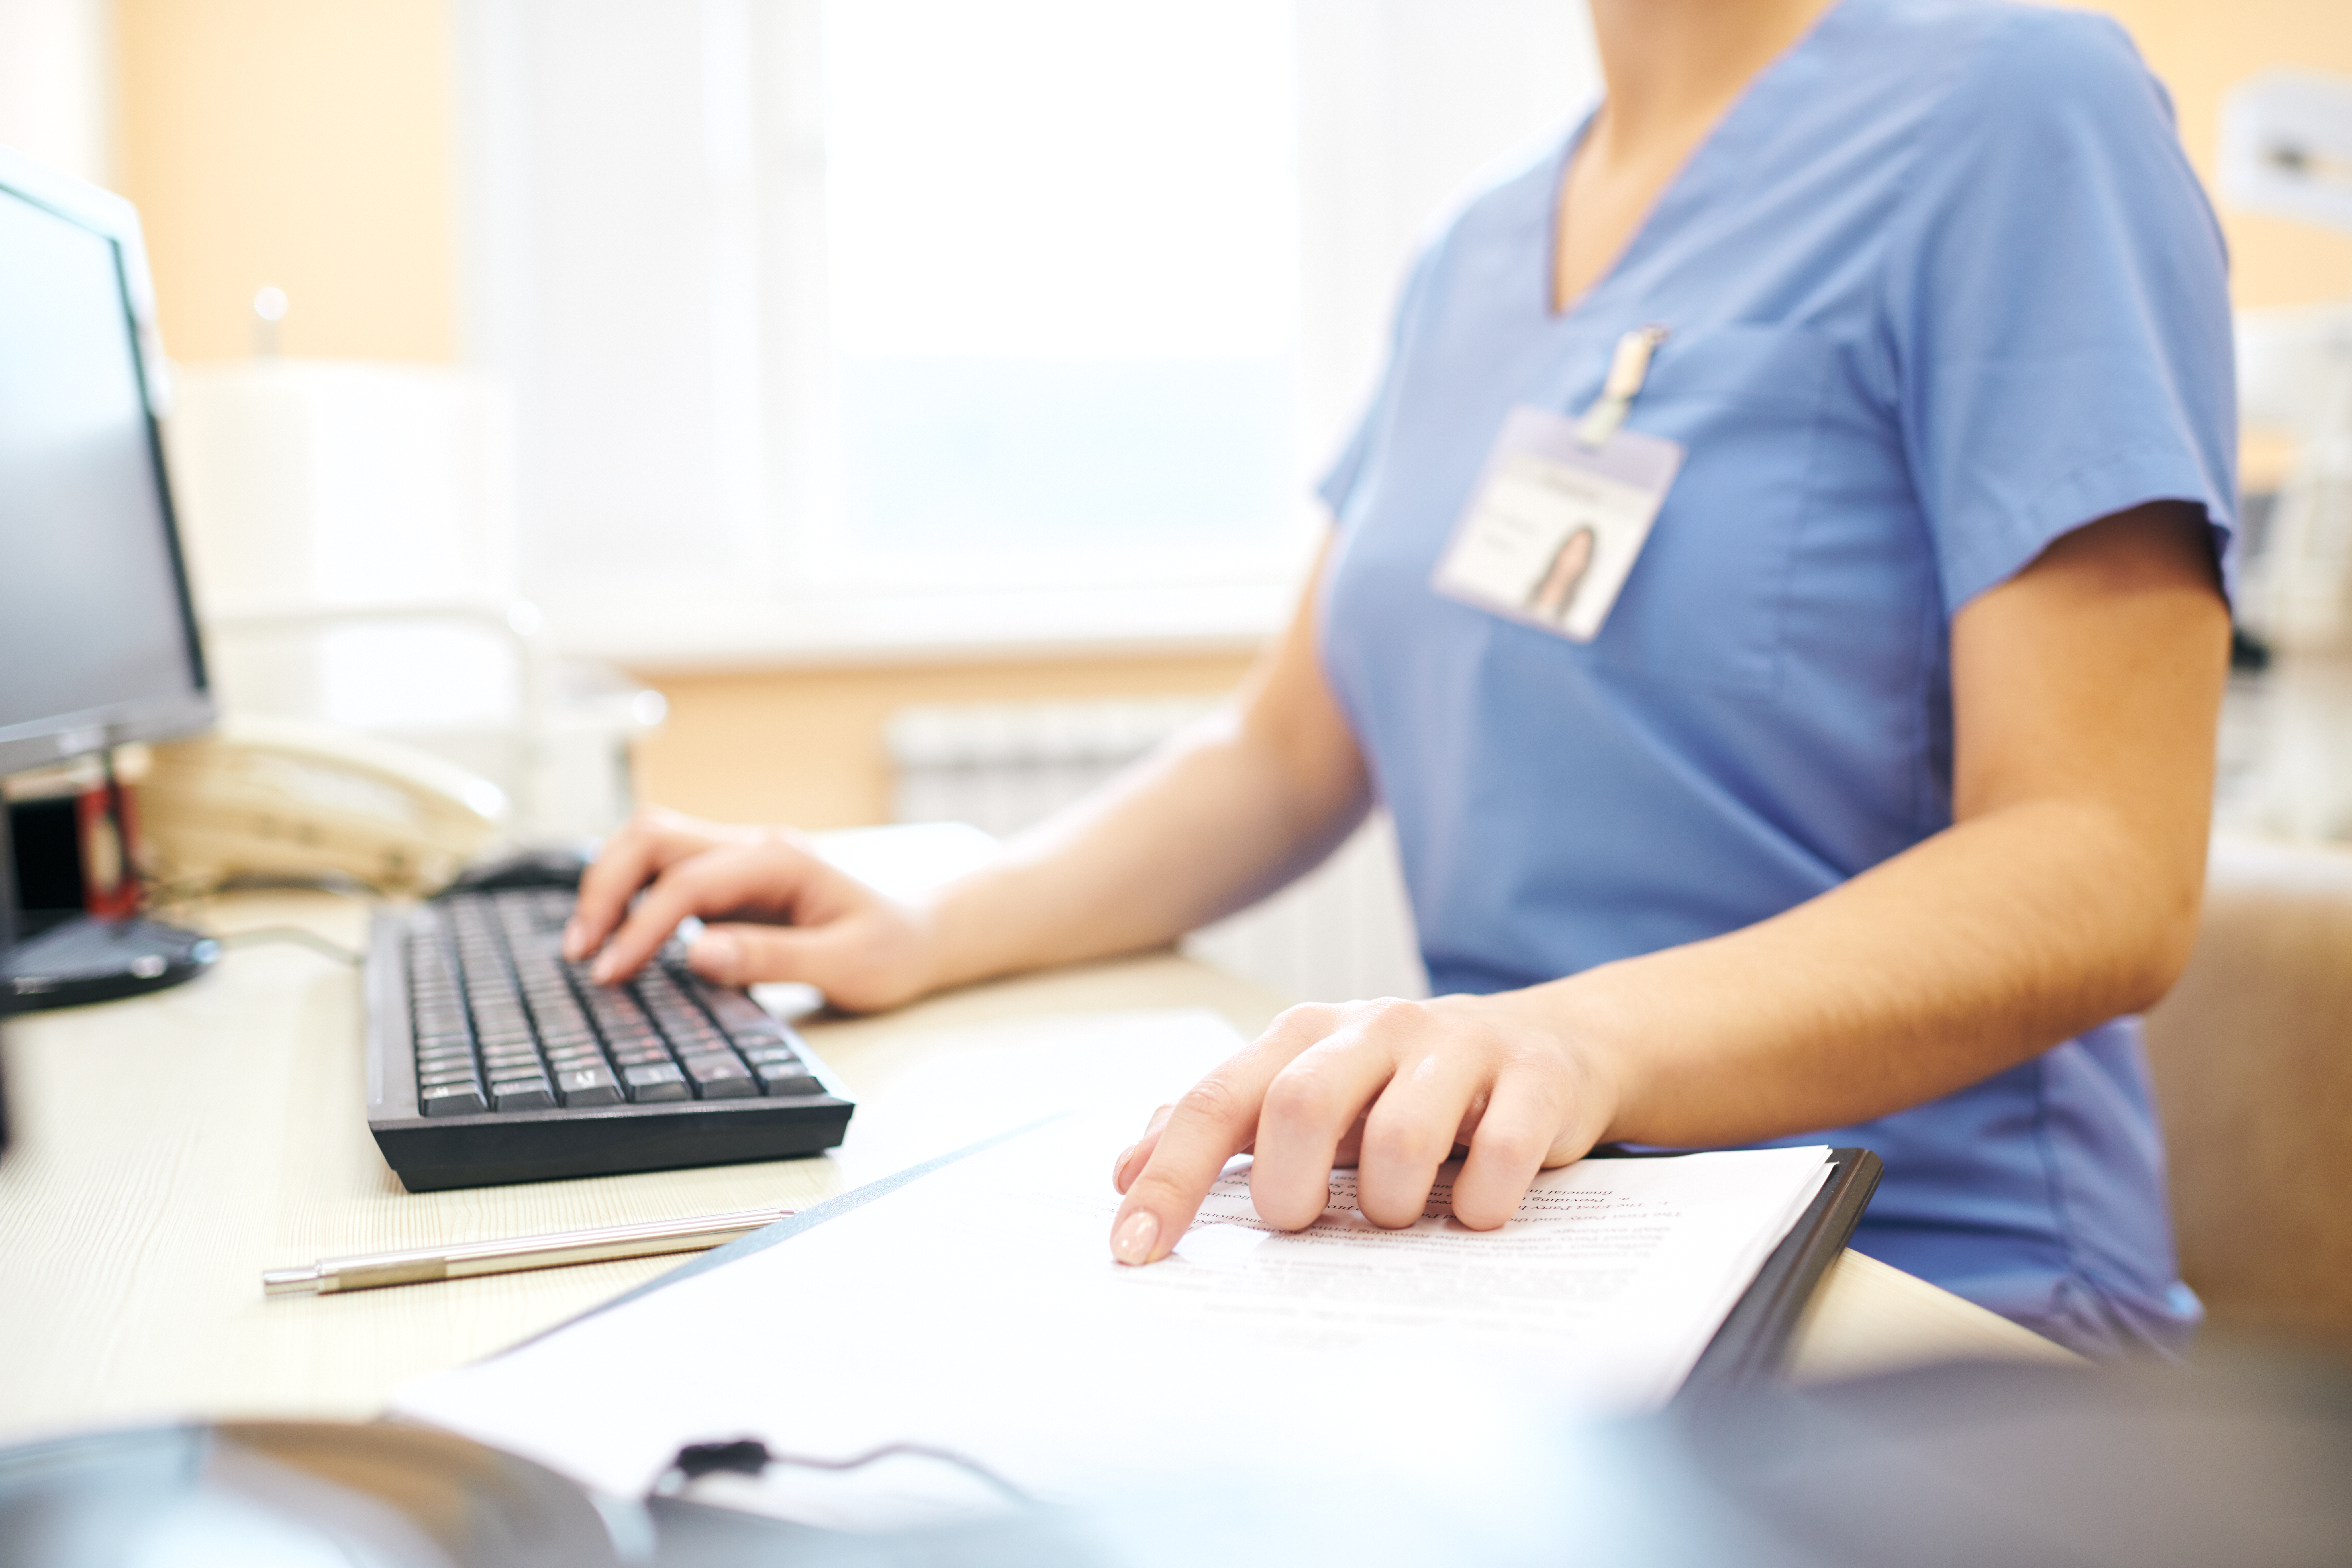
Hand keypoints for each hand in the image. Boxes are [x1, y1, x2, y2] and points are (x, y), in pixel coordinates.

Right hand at [562, 807, 938, 1011]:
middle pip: (652, 839)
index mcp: (781, 861)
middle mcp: (753, 848)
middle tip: (581, 952)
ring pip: (650, 845)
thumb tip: (698, 952)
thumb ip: (773, 958)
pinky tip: (615, 934)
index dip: (640, 926)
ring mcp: (739, 860)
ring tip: (586, 945)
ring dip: (610, 885)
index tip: (611, 973)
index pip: (686, 882)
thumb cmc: (891, 950)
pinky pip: (664, 870)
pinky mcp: (730, 882)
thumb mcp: (846, 965)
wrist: (920, 937)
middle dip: (606, 889)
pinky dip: (629, 893)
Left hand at [1104, 993, 1621, 1263]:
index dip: (1169, 1179)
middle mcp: (1374, 1026)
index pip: (1215, 1103)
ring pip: (1401, 1138)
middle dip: (1290, 1189)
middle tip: (1304, 1221)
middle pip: (1300, 1106)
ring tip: (1399, 1211)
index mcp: (1304, 1035)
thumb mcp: (1305, 1094)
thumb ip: (1218, 1128)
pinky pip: (1498, 1157)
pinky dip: (1480, 1204)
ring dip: (1392, 1202)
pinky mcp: (1534, 1079)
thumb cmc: (1402, 1088)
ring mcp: (1457, 1047)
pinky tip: (1476, 1209)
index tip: (1133, 1251)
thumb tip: (1125, 1170)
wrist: (1549, 1047)